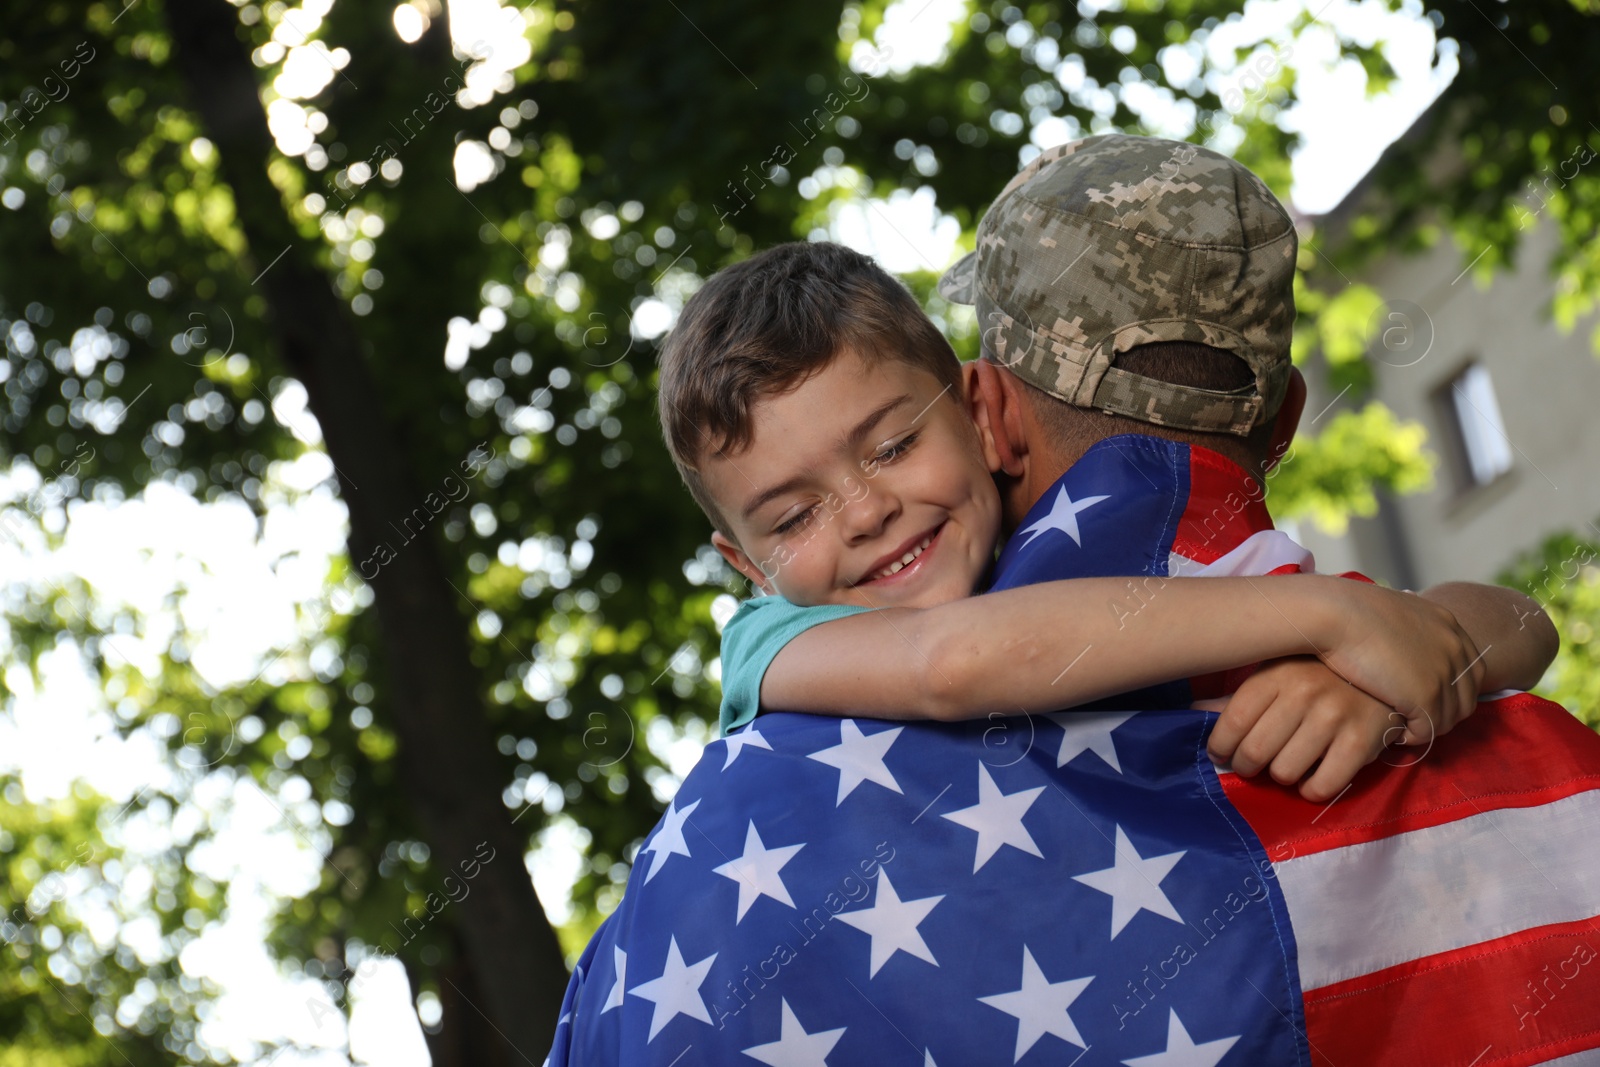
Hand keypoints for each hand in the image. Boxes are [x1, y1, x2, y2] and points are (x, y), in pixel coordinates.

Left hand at [1202, 656, 1398, 801]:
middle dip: (1246, 766)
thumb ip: (1236, 698)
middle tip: (1251, 765)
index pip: (1233, 721)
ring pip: (1285, 772)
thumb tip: (1191, 711)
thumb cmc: (1317, 675)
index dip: (1220, 746)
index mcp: (1276, 674)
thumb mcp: (1275, 674)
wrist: (1384, 673)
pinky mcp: (1362, 742)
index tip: (1220, 754)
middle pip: (1255, 751)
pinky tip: (1311, 777)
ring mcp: (1335, 716)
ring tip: (1285, 765)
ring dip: (1280, 777)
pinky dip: (1310, 790)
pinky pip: (1322, 786)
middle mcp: (1304, 692)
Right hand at [1312, 580, 1485, 745]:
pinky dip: (1413, 736)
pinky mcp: (1426, 695)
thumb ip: (1407, 629)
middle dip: (1442, 713)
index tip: (1423, 700)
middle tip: (1415, 720)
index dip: (1450, 692)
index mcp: (1448, 625)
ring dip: (1426, 727)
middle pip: (1465, 697)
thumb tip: (1399, 640)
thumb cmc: (1347, 611)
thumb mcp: (1392, 612)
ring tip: (1402, 728)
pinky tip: (1394, 732)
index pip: (1468, 671)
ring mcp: (1444, 672)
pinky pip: (1429, 729)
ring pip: (1449, 718)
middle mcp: (1454, 648)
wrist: (1334, 614)